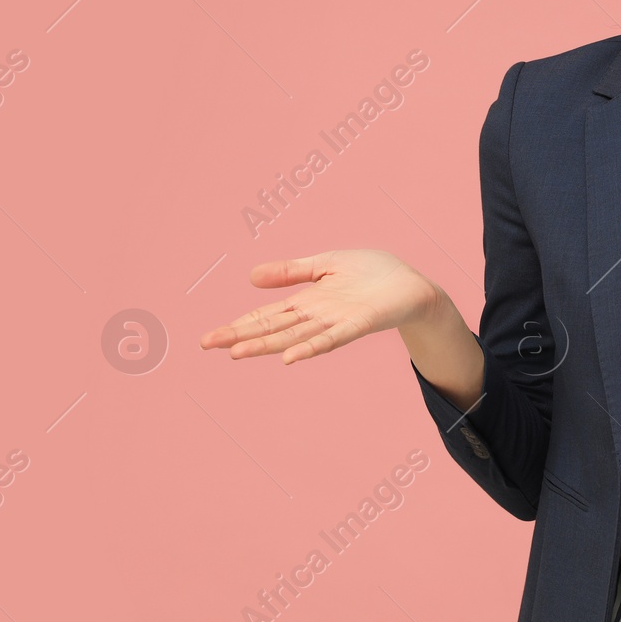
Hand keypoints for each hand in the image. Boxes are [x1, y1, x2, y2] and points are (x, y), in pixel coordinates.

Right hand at [201, 249, 442, 364]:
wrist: (412, 285)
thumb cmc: (373, 274)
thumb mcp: (327, 263)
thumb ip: (292, 271)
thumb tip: (250, 277)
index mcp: (307, 301)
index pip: (266, 314)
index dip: (238, 325)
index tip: (208, 338)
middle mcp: (317, 316)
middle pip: (273, 328)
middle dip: (241, 336)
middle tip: (207, 345)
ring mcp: (336, 322)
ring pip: (295, 336)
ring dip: (266, 345)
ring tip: (236, 353)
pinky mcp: (359, 323)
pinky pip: (331, 339)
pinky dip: (310, 348)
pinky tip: (289, 358)